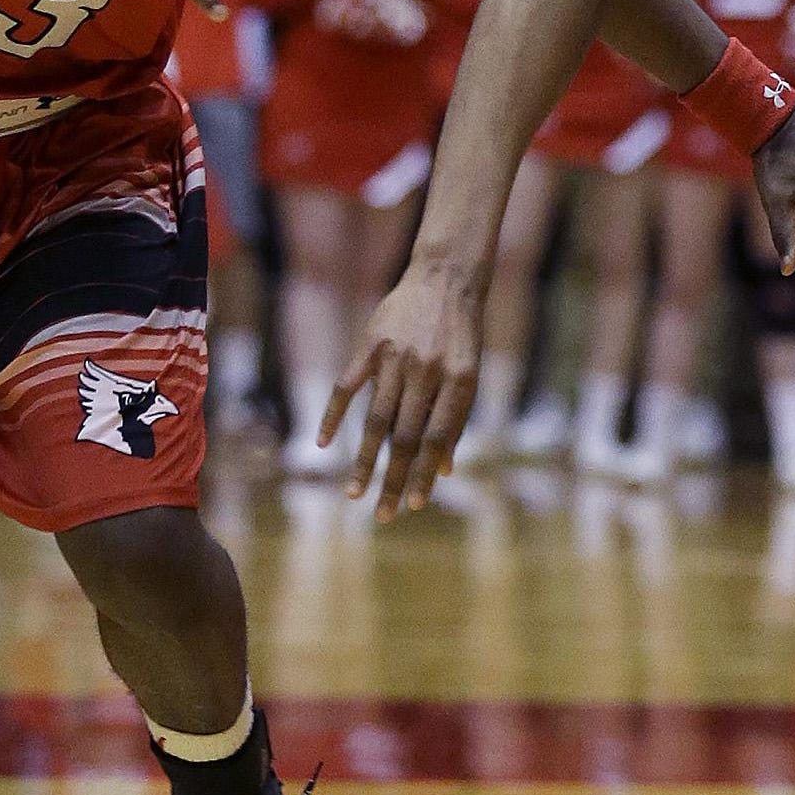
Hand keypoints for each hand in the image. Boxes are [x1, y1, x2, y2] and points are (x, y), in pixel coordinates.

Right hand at [321, 255, 486, 520]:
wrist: (445, 279)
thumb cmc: (461, 335)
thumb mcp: (471, 374)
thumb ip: (457, 419)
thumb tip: (446, 469)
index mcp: (459, 381)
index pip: (439, 438)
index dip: (427, 474)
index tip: (416, 505)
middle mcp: (427, 372)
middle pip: (406, 437)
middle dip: (395, 480)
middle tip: (384, 515)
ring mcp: (395, 358)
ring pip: (375, 420)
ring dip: (363, 461)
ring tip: (354, 494)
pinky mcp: (369, 345)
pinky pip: (347, 386)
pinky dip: (334, 415)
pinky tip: (323, 443)